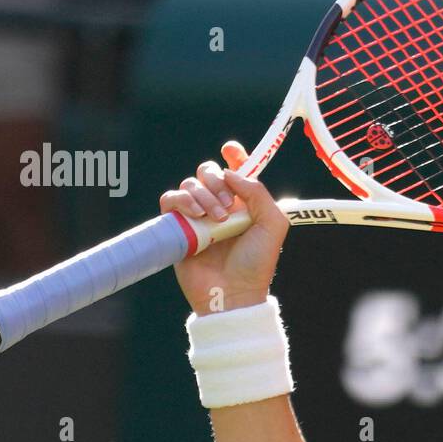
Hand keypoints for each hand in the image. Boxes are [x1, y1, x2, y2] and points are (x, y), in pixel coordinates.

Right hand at [158, 141, 289, 315]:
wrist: (233, 292)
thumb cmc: (256, 263)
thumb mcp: (272, 224)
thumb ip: (258, 192)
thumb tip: (230, 173)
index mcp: (244, 204)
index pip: (236, 171)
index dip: (234, 156)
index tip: (230, 149)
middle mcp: (220, 206)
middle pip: (209, 171)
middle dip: (217, 181)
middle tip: (228, 206)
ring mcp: (198, 216)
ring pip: (190, 184)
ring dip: (203, 195)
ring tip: (215, 218)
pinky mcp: (178, 226)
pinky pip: (170, 199)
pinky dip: (181, 200)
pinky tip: (196, 215)